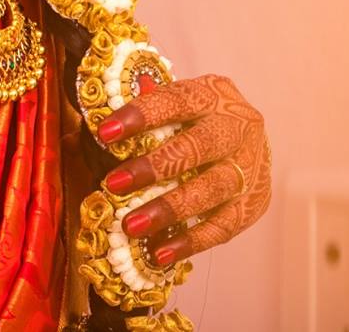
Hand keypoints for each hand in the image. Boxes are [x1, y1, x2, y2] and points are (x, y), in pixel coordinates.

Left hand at [99, 73, 271, 265]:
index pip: (177, 100)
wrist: (250, 141)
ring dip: (170, 209)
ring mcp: (250, 166)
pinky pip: (223, 226)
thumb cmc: (200, 121)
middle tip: (114, 184)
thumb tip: (94, 131)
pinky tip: (160, 253)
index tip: (105, 132)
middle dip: (155, 166)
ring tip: (133, 225)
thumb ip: (147, 114)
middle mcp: (238, 127)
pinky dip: (191, 241)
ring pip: (213, 188)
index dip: (141, 115)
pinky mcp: (254, 202)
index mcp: (213, 94)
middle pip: (199, 146)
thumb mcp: (179, 105)